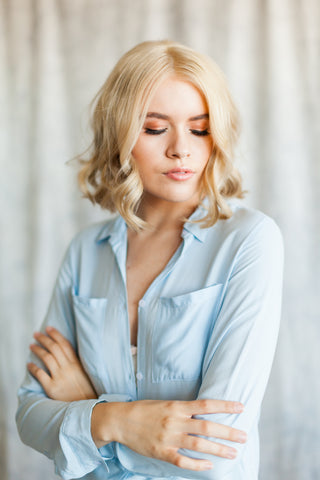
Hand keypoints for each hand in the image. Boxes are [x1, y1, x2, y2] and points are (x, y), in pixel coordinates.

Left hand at [28, 326, 97, 400]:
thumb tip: (67, 354)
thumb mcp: (86, 373)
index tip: (49, 328)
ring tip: (31, 345)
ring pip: (46, 358)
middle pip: (54, 348)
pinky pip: (40, 374)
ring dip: (38, 349)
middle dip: (44, 339)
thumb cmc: (87, 391)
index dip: (56, 334)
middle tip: (36, 334)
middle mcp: (68, 368)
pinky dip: (33, 368)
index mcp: (77, 363)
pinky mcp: (52, 388)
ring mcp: (60, 377)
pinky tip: (28, 364)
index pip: (64, 344)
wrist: (87, 408)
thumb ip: (77, 364)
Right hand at [92, 398, 246, 470]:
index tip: (240, 407)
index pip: (206, 405)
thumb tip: (205, 413)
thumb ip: (184, 409)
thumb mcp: (166, 403)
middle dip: (228, 432)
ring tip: (233, 453)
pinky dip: (197, 464)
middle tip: (243, 436)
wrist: (121, 420)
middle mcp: (175, 421)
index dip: (225, 406)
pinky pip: (182, 461)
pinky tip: (209, 465)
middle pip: (207, 427)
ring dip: (218, 449)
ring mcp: (169, 438)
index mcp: (177, 406)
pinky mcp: (162, 452)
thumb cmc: (145, 410)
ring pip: (199, 444)